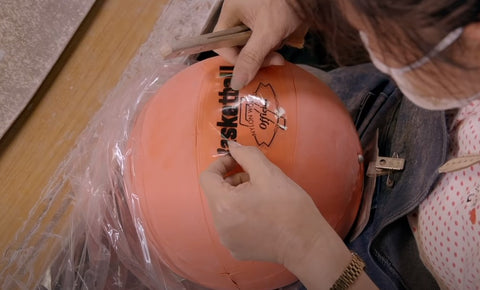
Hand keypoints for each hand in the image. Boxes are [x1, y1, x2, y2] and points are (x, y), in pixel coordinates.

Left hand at [199, 141, 326, 265]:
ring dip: (237, 197)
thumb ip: (246, 155)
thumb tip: (232, 146)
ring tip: (261, 197)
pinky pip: (231, 225)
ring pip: (224, 209)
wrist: (307, 243)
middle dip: (233, 181)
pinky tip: (261, 215)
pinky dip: (241, 215)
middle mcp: (220, 225)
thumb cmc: (289, 207)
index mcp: (224, 205)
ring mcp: (227, 240)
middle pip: (216, 193)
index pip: (207, 177)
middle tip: (256, 179)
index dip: (221, 164)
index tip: (237, 161)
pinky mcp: (236, 250)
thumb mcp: (269, 173)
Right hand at [214, 0, 304, 89]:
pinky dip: (272, 38)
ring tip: (282, 40)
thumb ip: (251, 58)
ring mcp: (250, 12)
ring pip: (251, 41)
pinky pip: (262, 34)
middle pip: (238, 45)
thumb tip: (236, 84)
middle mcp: (236, 13)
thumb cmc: (284, 4)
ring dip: (267, 47)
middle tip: (277, 58)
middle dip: (257, 54)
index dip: (237, 61)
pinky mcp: (263, 13)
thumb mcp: (268, 33)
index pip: (222, 45)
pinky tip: (284, 34)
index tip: (256, 67)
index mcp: (229, 13)